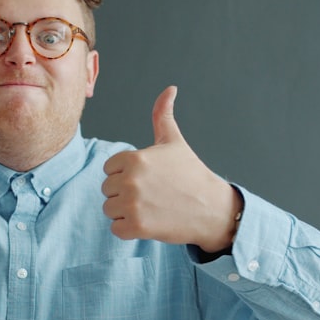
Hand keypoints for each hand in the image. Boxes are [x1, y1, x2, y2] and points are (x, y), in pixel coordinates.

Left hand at [101, 86, 242, 252]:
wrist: (212, 209)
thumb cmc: (192, 175)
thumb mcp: (174, 142)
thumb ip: (163, 115)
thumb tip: (170, 89)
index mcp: (134, 158)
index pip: (109, 168)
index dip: (126, 174)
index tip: (148, 178)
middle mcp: (130, 180)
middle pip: (107, 189)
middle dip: (125, 193)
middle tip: (152, 195)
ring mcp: (132, 204)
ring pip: (109, 209)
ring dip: (126, 212)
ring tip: (151, 207)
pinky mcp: (136, 227)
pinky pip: (116, 229)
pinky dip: (129, 230)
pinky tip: (150, 221)